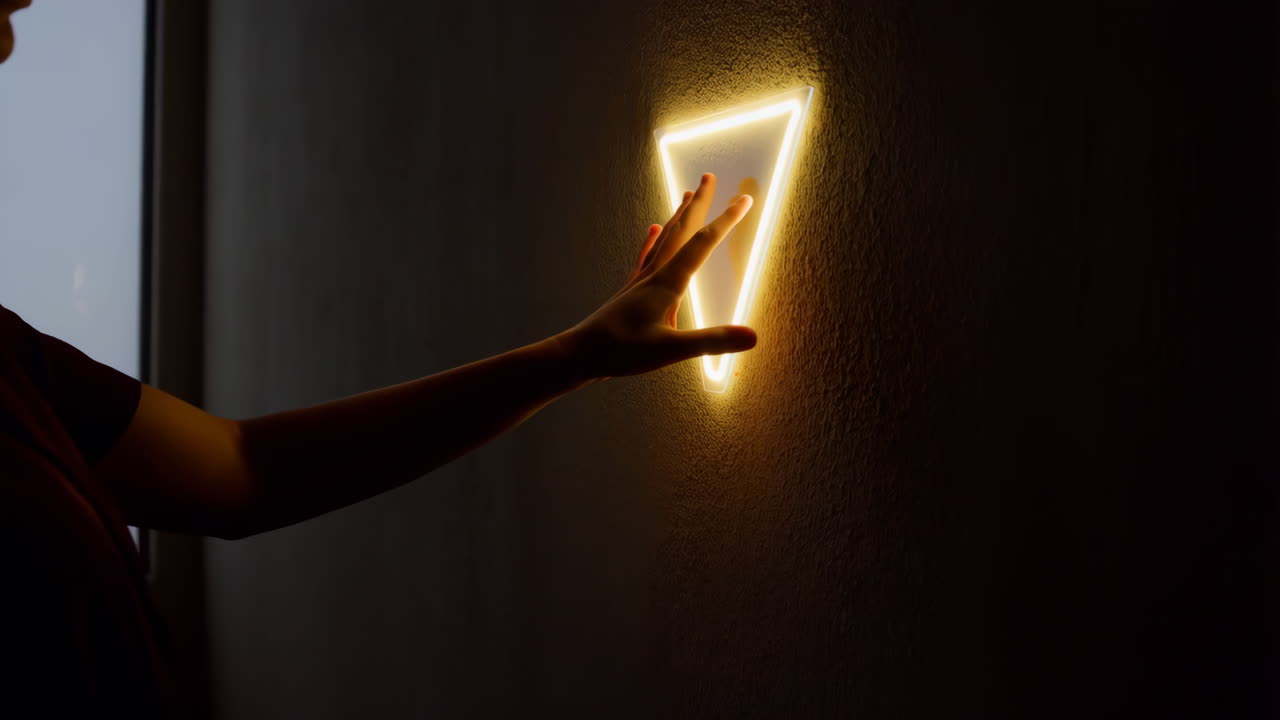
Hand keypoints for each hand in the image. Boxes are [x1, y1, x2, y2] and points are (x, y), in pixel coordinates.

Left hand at [561, 173, 758, 380]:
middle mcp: (655, 274)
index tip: (745, 199)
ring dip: (678, 216)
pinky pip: (645, 256)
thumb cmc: (622, 352)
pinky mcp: (630, 290)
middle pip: (681, 230)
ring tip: (686, 195)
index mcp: (668, 283)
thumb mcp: (671, 350)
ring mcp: (641, 280)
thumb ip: (712, 341)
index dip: (727, 220)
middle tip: (709, 177)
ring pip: (664, 239)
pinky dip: (652, 240)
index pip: (703, 244)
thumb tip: (752, 336)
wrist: (581, 354)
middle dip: (698, 203)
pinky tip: (653, 229)